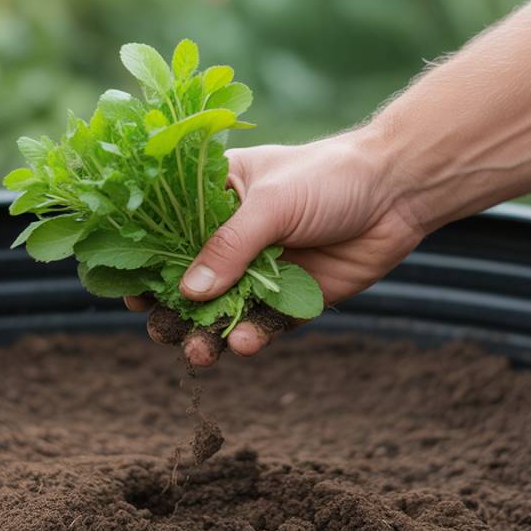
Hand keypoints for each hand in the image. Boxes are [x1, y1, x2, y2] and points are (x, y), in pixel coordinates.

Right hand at [125, 125, 425, 366]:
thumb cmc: (328, 178)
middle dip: (172, 310)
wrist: (398, 193)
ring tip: (198, 353)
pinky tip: (245, 342)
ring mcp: (261, 272)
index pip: (166, 234)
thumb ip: (228, 248)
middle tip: (163, 330)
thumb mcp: (270, 204)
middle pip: (188, 282)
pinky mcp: (292, 300)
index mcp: (215, 198)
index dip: (145, 264)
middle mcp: (232, 238)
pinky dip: (250, 337)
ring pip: (221, 312)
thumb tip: (187, 293)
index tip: (131, 291)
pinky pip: (263, 325)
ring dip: (206, 335)